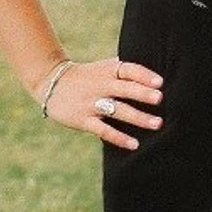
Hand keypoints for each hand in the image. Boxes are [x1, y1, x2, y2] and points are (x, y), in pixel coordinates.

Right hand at [43, 58, 163, 149]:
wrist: (51, 82)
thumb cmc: (88, 76)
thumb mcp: (104, 67)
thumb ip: (125, 70)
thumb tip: (156, 73)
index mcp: (107, 70)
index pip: (128, 70)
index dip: (144, 75)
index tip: (160, 82)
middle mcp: (101, 85)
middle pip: (124, 89)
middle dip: (142, 94)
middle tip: (161, 99)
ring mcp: (91, 103)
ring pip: (118, 110)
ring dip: (138, 117)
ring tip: (158, 124)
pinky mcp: (83, 120)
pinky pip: (104, 130)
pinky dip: (119, 137)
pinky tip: (134, 144)